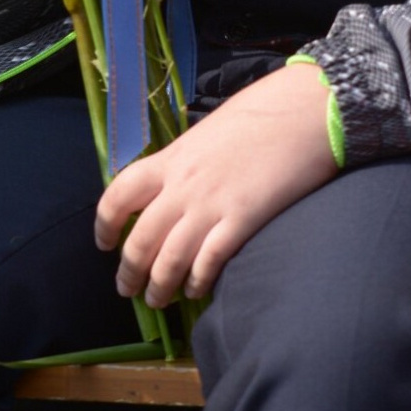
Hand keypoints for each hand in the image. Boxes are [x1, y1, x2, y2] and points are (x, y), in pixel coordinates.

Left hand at [96, 62, 338, 307]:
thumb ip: (188, 160)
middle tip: (129, 289)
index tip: (105, 244)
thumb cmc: (263, 112)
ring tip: (158, 300)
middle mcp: (183, 185)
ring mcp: (211, 205)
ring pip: (169, 259)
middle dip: (130, 272)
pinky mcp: (242, 221)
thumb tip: (178, 182)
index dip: (105, 224)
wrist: (305, 110)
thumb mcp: (210, 131)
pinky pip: (209, 262)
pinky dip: (198, 281)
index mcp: (172, 158)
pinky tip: (197, 290)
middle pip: (140, 240)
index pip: (118, 194)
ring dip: (159, 286)